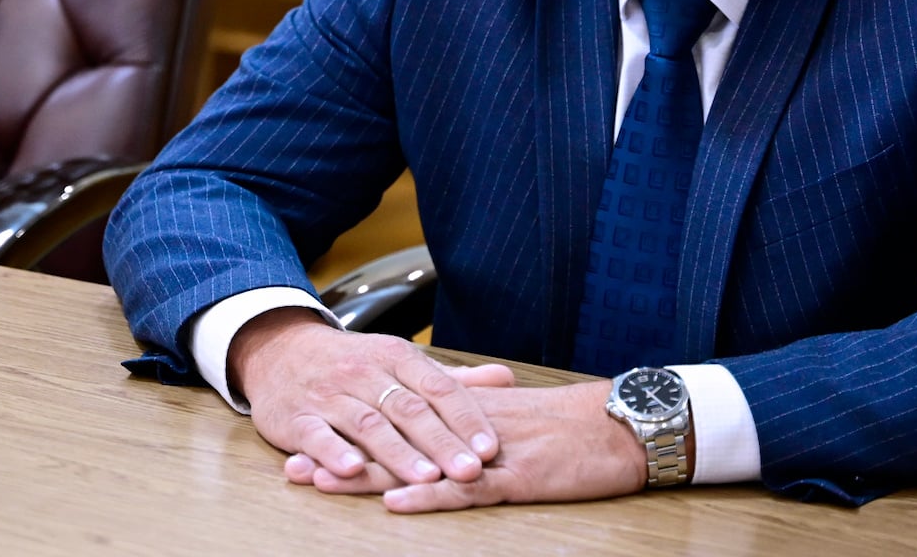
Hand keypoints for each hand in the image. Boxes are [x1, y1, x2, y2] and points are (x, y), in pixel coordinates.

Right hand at [228, 308, 512, 486]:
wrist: (279, 351)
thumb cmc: (351, 364)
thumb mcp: (399, 362)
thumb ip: (450, 378)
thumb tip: (506, 378)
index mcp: (394, 357)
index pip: (437, 387)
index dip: (465, 417)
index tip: (490, 447)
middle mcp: (364, 373)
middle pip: (407, 409)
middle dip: (441, 442)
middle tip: (469, 471)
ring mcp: (329, 395)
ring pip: (368, 424)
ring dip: (398, 452)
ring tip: (425, 477)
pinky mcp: (297, 417)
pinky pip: (316, 435)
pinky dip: (333, 452)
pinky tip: (351, 469)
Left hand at [287, 380, 652, 513]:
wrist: (622, 424)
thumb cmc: (573, 426)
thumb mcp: (515, 418)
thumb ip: (474, 418)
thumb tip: (440, 427)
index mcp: (464, 413)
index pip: (396, 420)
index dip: (352, 431)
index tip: (309, 438)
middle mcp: (464, 429)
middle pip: (392, 441)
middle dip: (341, 454)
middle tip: (293, 465)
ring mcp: (487, 454)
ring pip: (416, 464)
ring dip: (365, 475)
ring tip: (320, 482)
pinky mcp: (515, 479)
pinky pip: (464, 491)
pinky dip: (428, 496)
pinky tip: (395, 503)